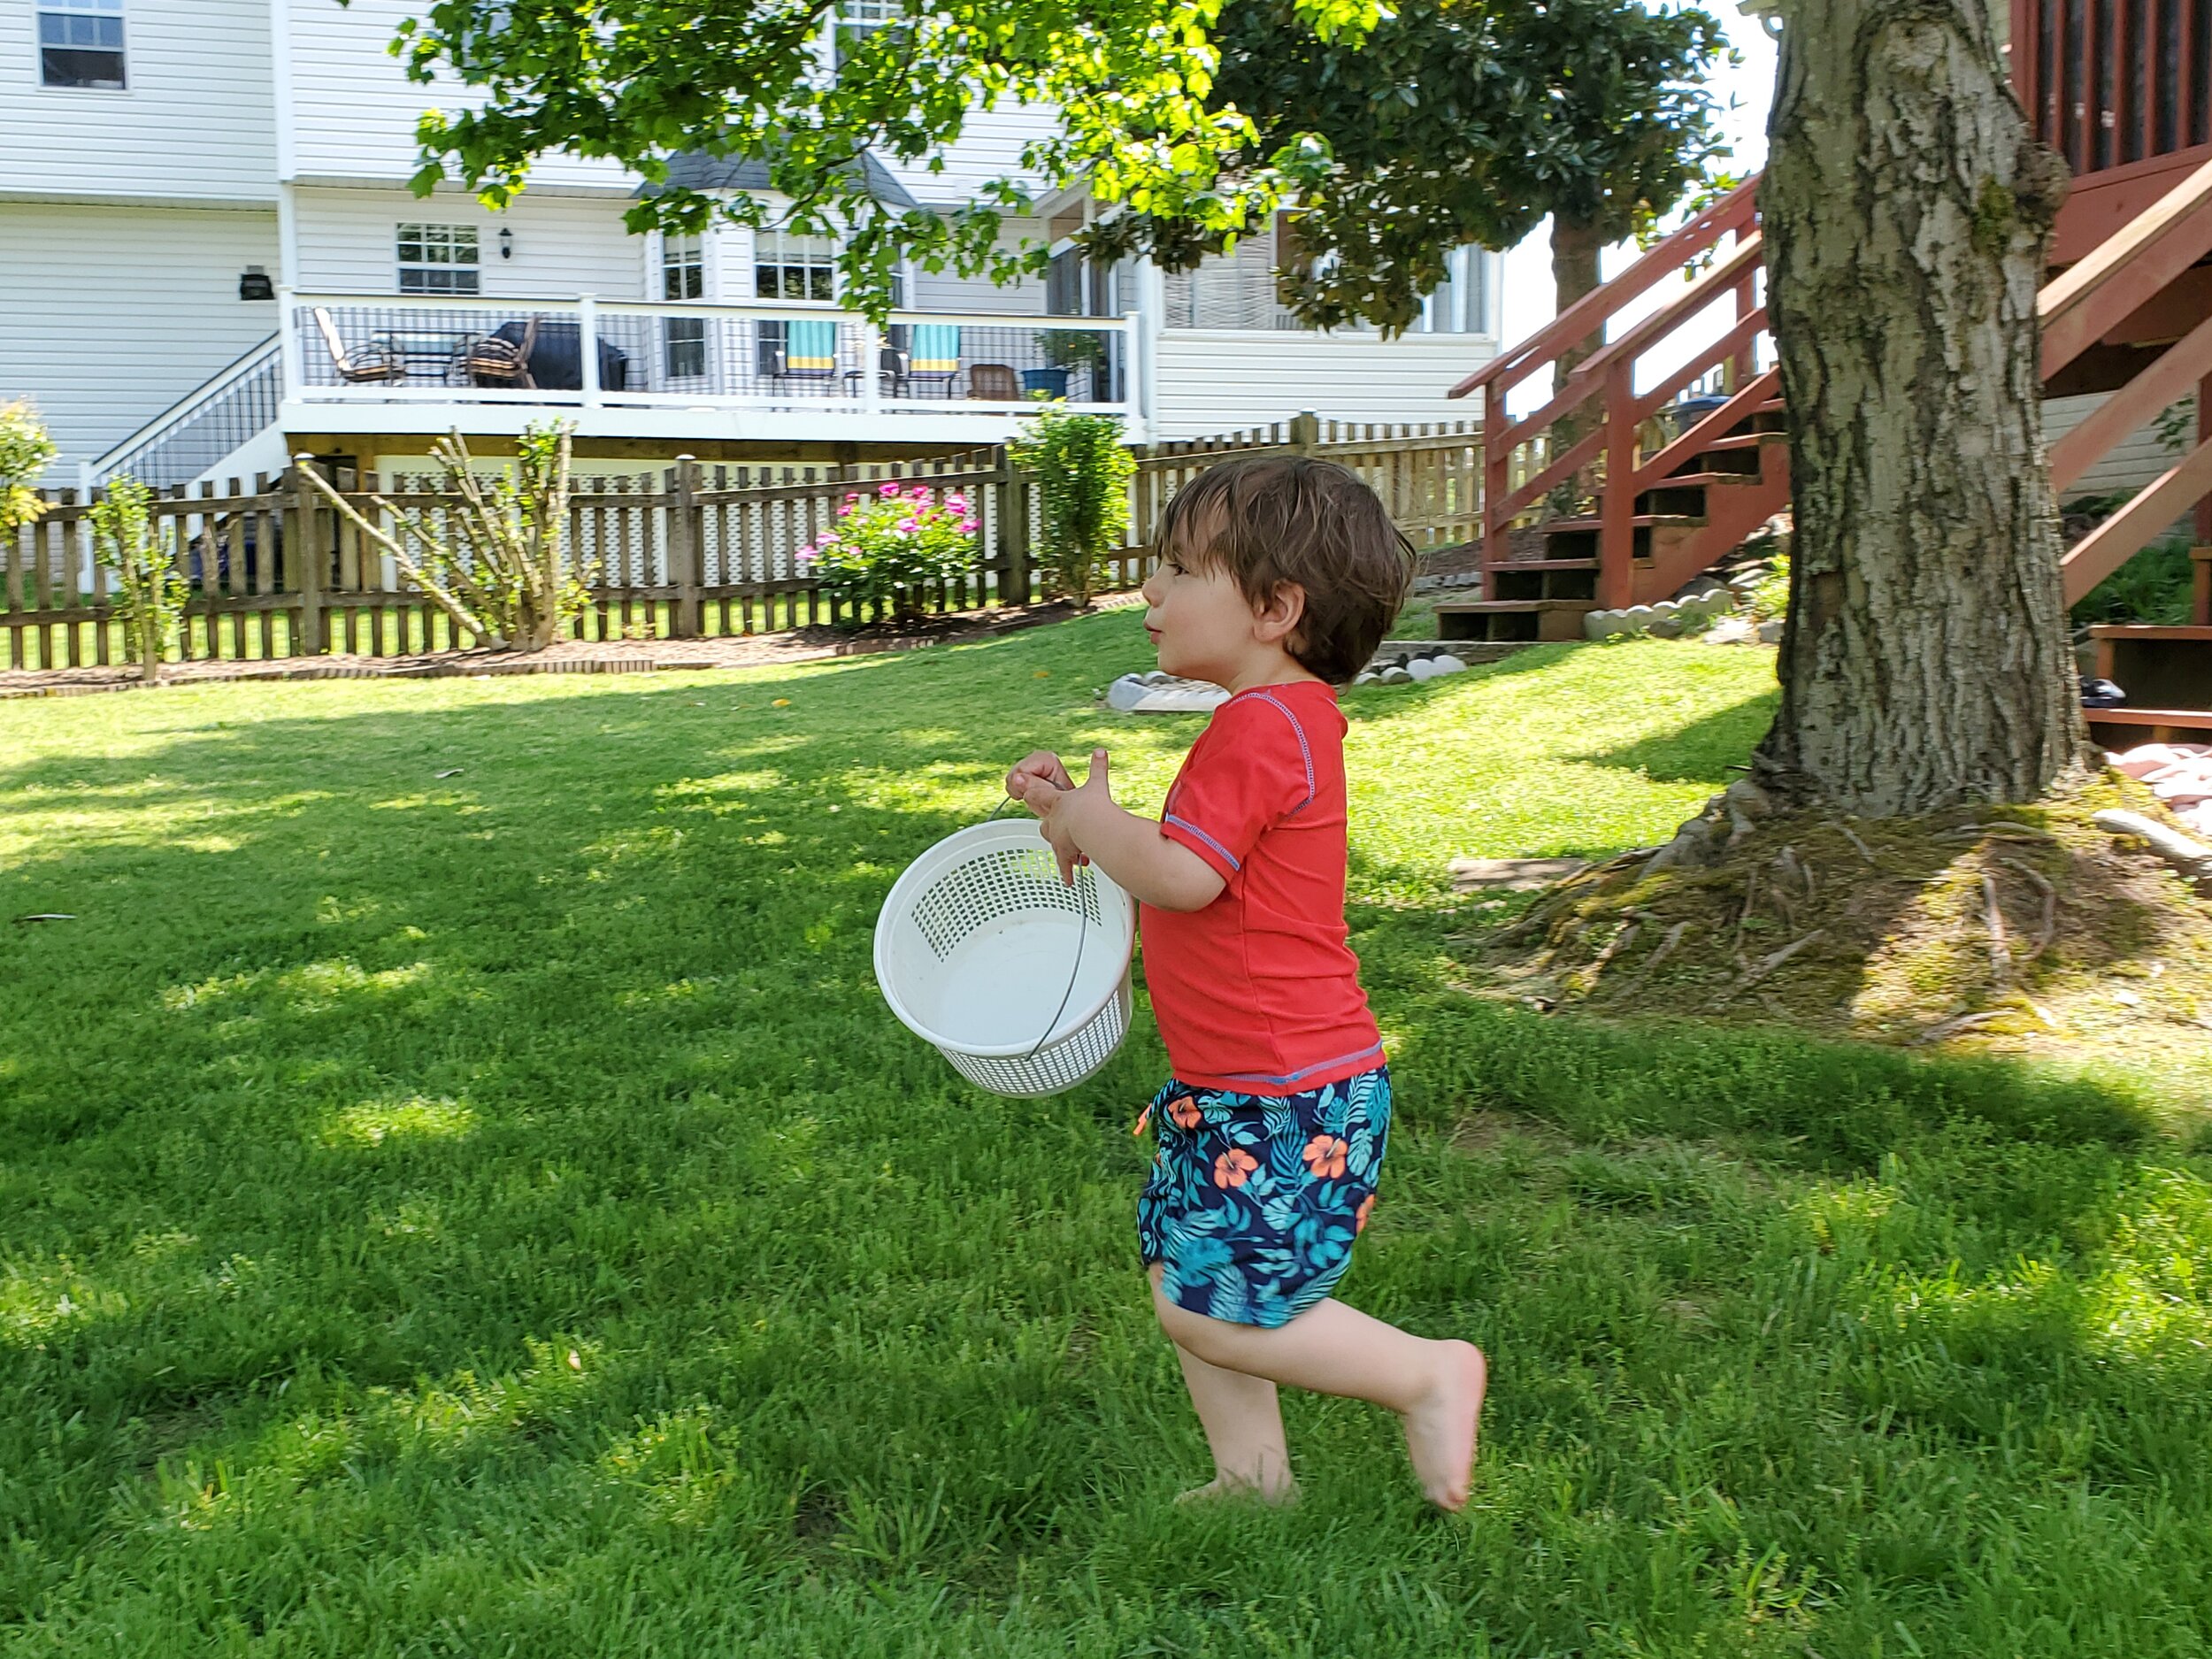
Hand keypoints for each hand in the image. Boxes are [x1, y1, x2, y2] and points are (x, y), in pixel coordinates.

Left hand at [1009, 748, 1112, 883]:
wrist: (1092, 828)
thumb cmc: (1092, 807)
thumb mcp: (1096, 784)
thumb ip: (1097, 768)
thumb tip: (1100, 751)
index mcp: (1057, 803)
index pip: (1039, 796)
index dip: (1032, 793)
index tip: (1024, 793)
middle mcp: (1054, 822)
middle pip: (1045, 823)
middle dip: (1050, 825)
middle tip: (1055, 827)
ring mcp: (1058, 839)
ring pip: (1055, 844)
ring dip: (1060, 850)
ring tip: (1067, 858)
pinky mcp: (1065, 854)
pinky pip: (1064, 865)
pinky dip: (1067, 873)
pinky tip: (1067, 881)